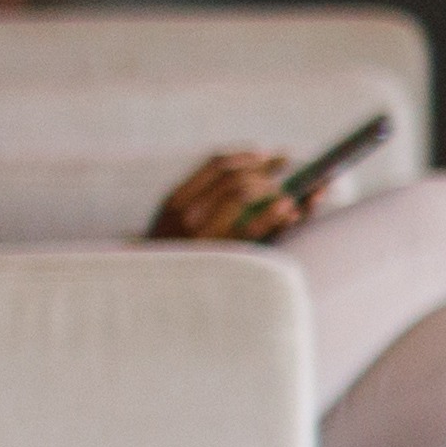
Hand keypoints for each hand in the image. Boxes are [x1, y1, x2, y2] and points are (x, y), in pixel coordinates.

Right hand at [146, 149, 300, 244]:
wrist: (155, 292)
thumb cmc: (172, 254)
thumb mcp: (172, 221)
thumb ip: (199, 197)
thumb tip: (246, 172)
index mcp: (177, 200)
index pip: (216, 164)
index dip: (246, 156)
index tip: (265, 155)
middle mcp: (189, 213)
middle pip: (234, 176)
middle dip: (265, 169)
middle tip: (283, 168)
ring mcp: (204, 234)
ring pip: (242, 193)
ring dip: (270, 187)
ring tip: (286, 194)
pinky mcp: (223, 255)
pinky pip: (254, 229)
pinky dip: (274, 213)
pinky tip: (290, 210)